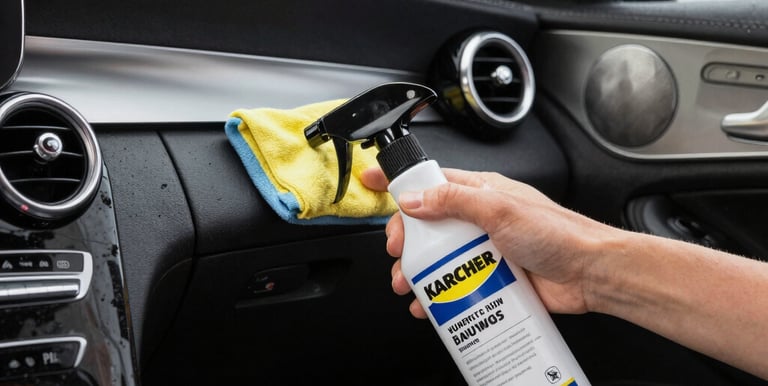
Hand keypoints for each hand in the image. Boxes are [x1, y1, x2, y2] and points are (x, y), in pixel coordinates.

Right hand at [361, 167, 617, 318]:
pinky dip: (437, 296)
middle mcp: (478, 219)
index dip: (399, 180)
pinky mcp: (489, 277)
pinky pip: (454, 285)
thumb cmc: (559, 233)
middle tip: (398, 252)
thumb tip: (415, 199)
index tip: (371, 180)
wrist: (591, 274)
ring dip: (417, 272)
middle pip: (426, 225)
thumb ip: (455, 201)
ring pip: (437, 258)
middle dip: (404, 239)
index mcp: (480, 192)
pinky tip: (431, 307)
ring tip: (408, 286)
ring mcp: (483, 249)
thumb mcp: (501, 209)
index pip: (430, 180)